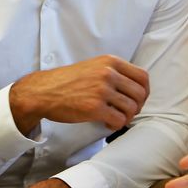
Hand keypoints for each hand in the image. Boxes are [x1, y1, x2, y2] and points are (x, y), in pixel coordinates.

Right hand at [9, 55, 148, 133]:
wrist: (43, 91)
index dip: (144, 92)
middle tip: (126, 112)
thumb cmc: (66, 82)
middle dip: (137, 107)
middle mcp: (108, 73)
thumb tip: (135, 89)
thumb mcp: (93, 67)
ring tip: (115, 118)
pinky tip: (106, 123)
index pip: (142, 77)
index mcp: (109, 62)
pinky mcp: (95, 108)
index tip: (138, 100)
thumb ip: (113, 72)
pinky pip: (119, 120)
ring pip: (131, 108)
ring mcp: (102, 90)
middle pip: (140, 94)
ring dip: (126, 117)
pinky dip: (116, 125)